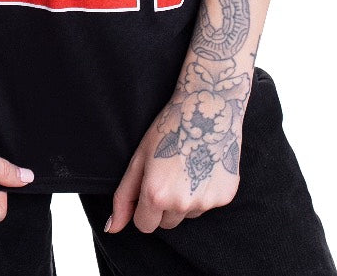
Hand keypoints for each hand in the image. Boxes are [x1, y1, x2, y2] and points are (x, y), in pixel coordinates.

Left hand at [106, 62, 250, 233]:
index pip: (144, 225)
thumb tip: (111, 228)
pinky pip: (207, 205)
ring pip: (188, 215)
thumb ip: (123, 197)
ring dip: (185, 200)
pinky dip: (204, 191)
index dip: (144, 207)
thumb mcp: (139, 158)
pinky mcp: (225, 197)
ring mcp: (206, 202)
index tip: (150, 186)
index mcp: (156, 195)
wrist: (207, 107)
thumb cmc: (168, 128)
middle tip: (169, 172)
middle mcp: (182, 204)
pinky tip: (204, 165)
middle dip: (164, 205)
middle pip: (167, 224)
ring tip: (187, 166)